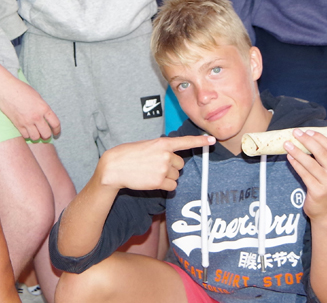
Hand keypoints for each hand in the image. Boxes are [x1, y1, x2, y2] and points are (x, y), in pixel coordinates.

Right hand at [0, 78, 61, 140]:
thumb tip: (46, 117)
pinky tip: (27, 130)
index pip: (55, 124)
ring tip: (35, 132)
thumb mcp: (37, 97)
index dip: (57, 130)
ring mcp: (26, 122)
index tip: (56, 133)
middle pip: (46, 134)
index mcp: (43, 108)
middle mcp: (36, 116)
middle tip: (45, 134)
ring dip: (37, 136)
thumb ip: (43, 108)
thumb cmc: (21, 90)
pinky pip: (25, 136)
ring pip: (35, 137)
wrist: (6, 89)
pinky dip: (27, 135)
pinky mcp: (17, 125)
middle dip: (47, 135)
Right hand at [98, 135, 214, 191]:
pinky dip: (165, 186)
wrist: (115, 166)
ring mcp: (163, 168)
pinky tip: (153, 181)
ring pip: (176, 176)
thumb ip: (161, 149)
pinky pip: (172, 187)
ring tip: (151, 173)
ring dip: (167, 177)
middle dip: (171, 167)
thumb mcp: (146, 145)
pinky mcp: (160, 181)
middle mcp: (166, 155)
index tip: (211, 140)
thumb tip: (171, 157)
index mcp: (162, 143)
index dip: (200, 141)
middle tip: (156, 166)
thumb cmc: (128, 155)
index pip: (185, 141)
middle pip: (180, 164)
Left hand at [285, 128, 326, 220]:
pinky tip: (289, 157)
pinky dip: (296, 164)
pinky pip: (304, 174)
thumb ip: (325, 158)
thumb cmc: (325, 187)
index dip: (319, 137)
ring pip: (311, 163)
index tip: (307, 130)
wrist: (326, 211)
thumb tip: (309, 138)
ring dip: (297, 152)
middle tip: (295, 133)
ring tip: (287, 144)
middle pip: (321, 153)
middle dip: (307, 141)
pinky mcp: (318, 191)